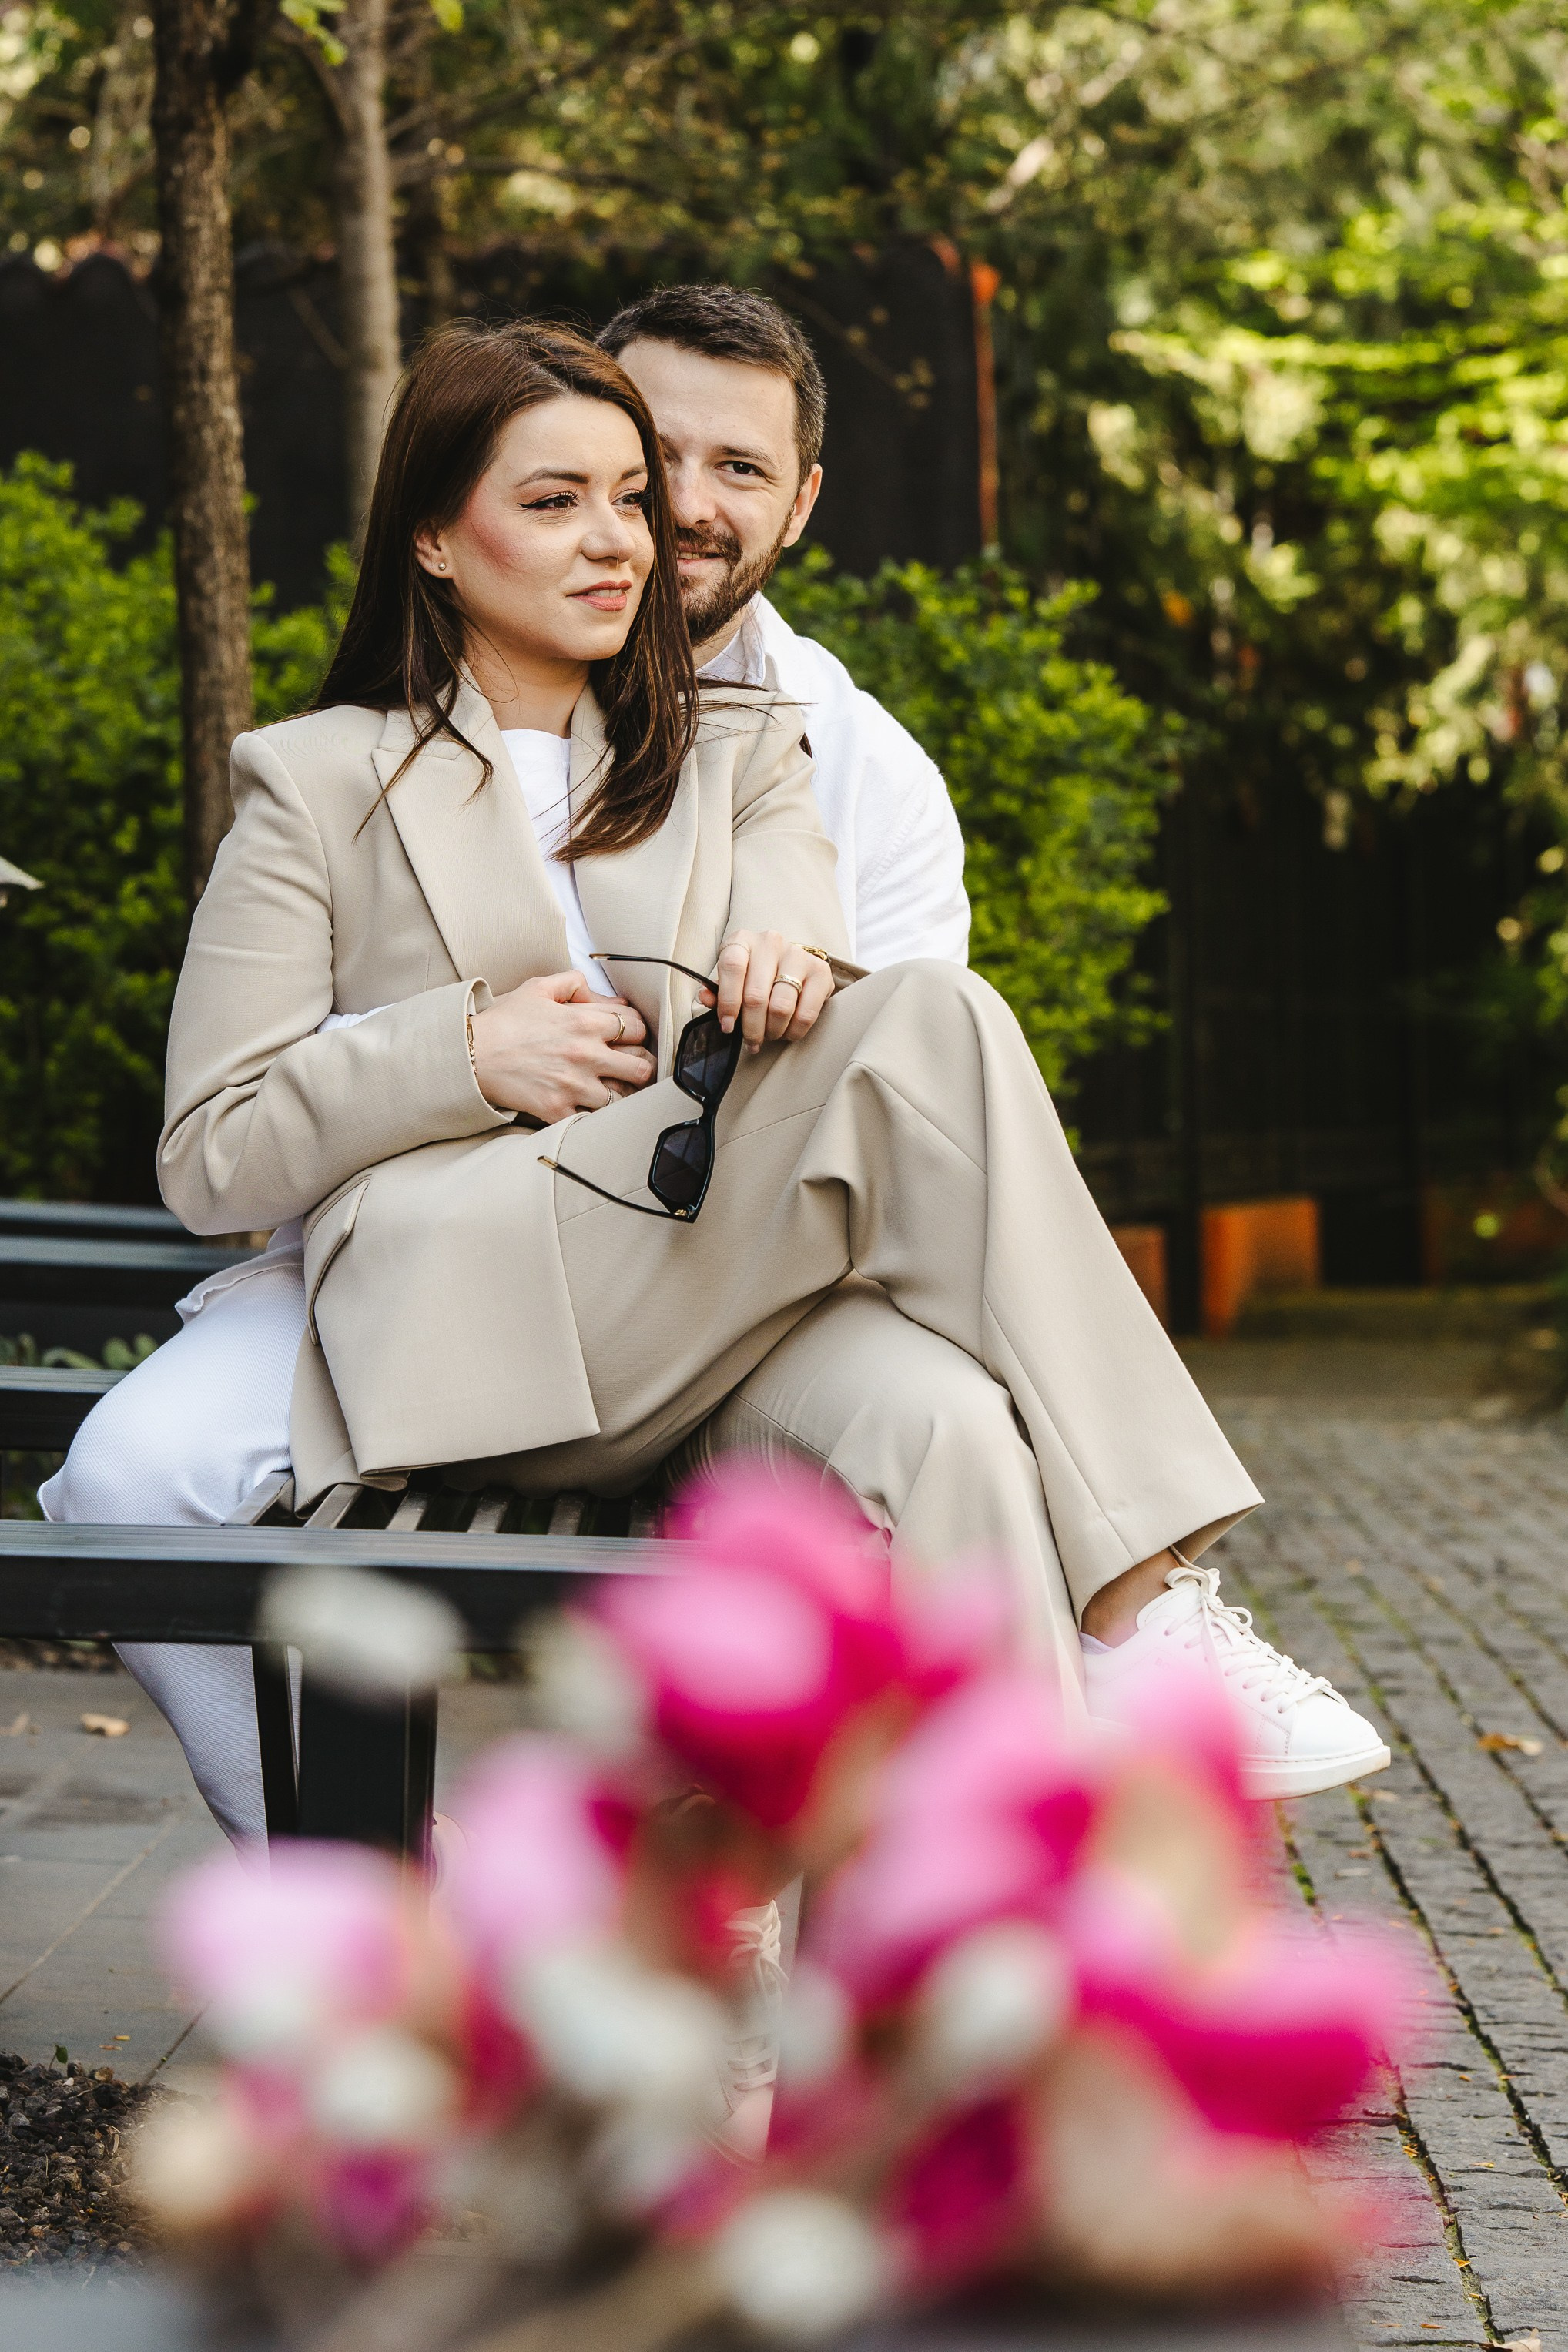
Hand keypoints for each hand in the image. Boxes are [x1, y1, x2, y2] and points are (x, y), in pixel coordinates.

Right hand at [469, 972, 653, 1119]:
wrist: (471, 1054)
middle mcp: (586, 1055)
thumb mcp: (539, 987)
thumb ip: (575, 984)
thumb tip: (608, 996)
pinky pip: (592, 1121)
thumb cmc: (504, 1020)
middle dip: (642, 1066)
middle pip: (642, 1067)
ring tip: (616, 1090)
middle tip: (634, 1068)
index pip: (637, 1028)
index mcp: (586, 1022)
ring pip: (624, 1098)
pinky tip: (591, 1109)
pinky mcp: (558, 1110)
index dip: (638, 1032)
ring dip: (622, 1095)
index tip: (629, 1038)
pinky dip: (595, 1117)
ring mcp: (574, 1085)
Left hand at [702, 931, 832, 1051]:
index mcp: (743, 940)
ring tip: (769, 1035)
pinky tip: (787, 1032)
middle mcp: (771, 943)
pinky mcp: (820, 972)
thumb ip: (718, 990)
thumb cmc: (755, 973)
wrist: (792, 964)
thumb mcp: (732, 978)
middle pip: (756, 995)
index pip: (732, 967)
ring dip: (772, 1031)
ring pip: (780, 1007)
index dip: (728, 1002)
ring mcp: (797, 955)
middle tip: (751, 1041)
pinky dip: (794, 1031)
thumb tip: (705, 997)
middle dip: (751, 1028)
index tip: (728, 1026)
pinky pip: (806, 1013)